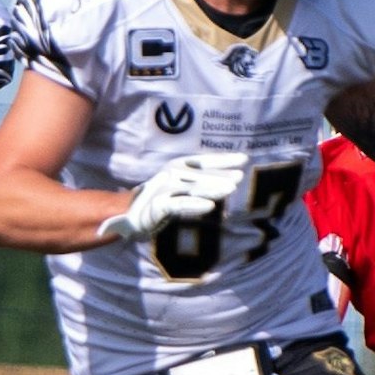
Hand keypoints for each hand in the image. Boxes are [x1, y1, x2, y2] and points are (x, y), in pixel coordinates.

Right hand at [97, 152, 246, 241]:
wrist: (131, 214)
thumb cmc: (161, 198)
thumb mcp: (181, 186)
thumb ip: (202, 181)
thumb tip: (231, 180)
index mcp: (177, 165)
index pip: (203, 160)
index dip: (223, 159)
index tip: (244, 159)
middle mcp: (170, 173)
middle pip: (199, 174)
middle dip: (220, 175)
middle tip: (239, 178)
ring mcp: (163, 189)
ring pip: (191, 187)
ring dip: (211, 187)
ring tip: (230, 189)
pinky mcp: (159, 206)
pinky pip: (179, 204)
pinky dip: (194, 204)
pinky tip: (210, 207)